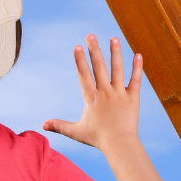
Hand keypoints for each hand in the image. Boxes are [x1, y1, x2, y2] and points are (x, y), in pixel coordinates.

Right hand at [43, 35, 140, 153]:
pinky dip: (137, 67)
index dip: (80, 60)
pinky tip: (138, 55)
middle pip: (99, 66)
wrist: (119, 144)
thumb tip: (43, 125)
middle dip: (94, 49)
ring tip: (113, 38)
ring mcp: (119, 93)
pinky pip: (136, 80)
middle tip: (91, 35)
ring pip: (117, 68)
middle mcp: (105, 92)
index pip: (84, 75)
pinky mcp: (133, 97)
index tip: (77, 46)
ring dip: (115, 52)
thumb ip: (59, 126)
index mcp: (91, 98)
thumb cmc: (97, 138)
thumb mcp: (76, 131)